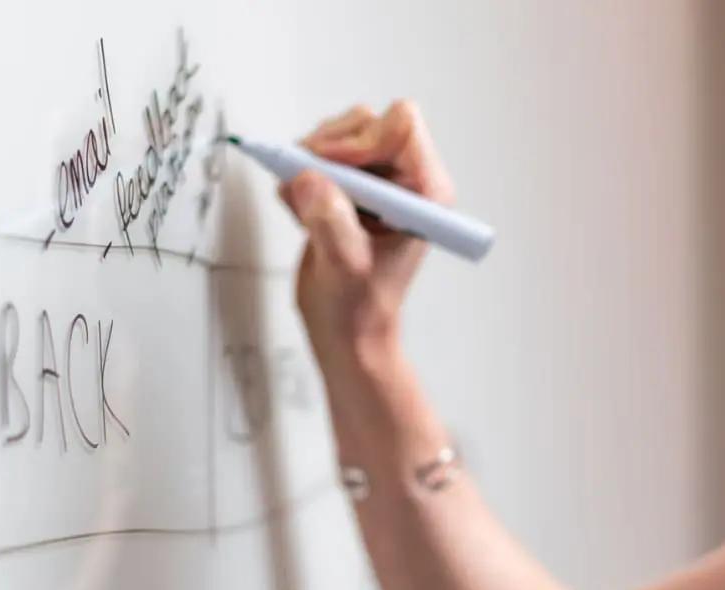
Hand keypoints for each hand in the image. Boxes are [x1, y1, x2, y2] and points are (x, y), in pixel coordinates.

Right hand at [280, 100, 455, 367]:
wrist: (347, 331)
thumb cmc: (360, 309)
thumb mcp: (345, 268)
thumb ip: (330, 222)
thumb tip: (308, 179)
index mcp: (425, 192)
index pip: (401, 127)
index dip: (360, 140)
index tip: (330, 170)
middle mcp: (406, 180)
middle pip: (367, 123)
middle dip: (330, 148)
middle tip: (306, 181)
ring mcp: (377, 181)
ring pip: (341, 134)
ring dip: (311, 161)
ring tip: (302, 202)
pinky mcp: (349, 187)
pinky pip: (320, 156)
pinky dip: (300, 174)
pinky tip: (299, 208)